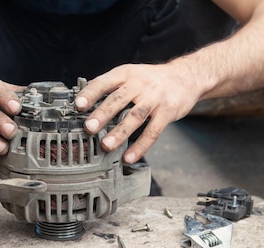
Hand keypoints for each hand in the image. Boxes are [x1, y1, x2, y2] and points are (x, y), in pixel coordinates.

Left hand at [74, 62, 201, 162]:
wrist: (185, 77)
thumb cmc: (152, 80)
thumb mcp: (131, 75)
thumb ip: (111, 88)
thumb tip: (84, 107)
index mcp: (126, 74)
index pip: (104, 82)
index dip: (90, 93)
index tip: (78, 105)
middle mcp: (140, 84)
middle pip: (119, 99)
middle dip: (103, 113)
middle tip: (89, 127)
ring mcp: (155, 98)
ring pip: (135, 116)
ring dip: (120, 132)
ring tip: (106, 145)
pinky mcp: (167, 112)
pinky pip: (153, 131)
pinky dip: (140, 146)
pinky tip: (129, 157)